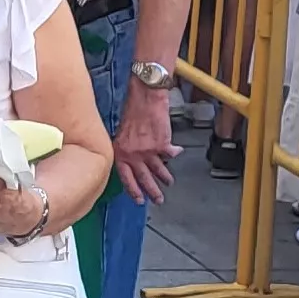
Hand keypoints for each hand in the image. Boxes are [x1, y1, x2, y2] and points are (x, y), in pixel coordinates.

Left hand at [114, 80, 175, 202]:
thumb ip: (127, 148)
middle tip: (158, 200)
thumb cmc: (133, 109)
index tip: (138, 200)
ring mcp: (148, 152)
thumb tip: (134, 159)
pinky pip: (171, 154)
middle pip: (144, 179)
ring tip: (169, 182)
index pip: (126, 178)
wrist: (146, 97)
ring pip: (159, 170)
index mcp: (121, 152)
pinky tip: (178, 153)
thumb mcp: (122, 132)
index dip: (133, 190)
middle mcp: (134, 155)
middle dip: (152, 192)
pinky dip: (175, 153)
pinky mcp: (162, 145)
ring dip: (165, 177)